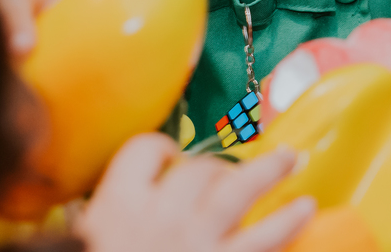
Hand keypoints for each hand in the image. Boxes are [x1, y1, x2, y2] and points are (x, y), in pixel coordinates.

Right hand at [78, 134, 313, 251]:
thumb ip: (105, 217)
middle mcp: (160, 214)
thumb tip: (126, 200)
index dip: (162, 148)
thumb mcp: (85, 241)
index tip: (170, 156)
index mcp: (119, 204)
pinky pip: (264, 240)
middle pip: (196, 169)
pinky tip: (304, 208)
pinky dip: (287, 223)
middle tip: (226, 172)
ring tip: (291, 158)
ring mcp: (195, 241)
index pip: (144, 150)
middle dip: (216, 166)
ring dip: (268, 170)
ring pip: (236, 190)